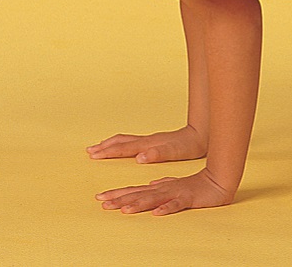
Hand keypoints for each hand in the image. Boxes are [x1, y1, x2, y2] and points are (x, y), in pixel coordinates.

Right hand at [86, 125, 206, 162]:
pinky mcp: (155, 142)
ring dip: (111, 143)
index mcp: (148, 145)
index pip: (123, 148)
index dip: (108, 152)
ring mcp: (150, 140)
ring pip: (126, 140)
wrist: (201, 134)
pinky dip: (122, 144)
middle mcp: (147, 141)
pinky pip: (133, 142)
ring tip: (100, 147)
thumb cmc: (189, 145)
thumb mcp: (175, 152)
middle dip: (105, 146)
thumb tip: (139, 157)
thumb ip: (157, 153)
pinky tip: (122, 147)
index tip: (93, 154)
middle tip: (90, 151)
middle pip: (121, 142)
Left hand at [96, 168, 233, 214]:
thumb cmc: (196, 185)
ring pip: (153, 199)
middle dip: (120, 199)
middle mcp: (163, 189)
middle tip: (103, 204)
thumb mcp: (175, 185)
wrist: (218, 181)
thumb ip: (162, 184)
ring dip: (138, 204)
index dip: (117, 194)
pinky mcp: (188, 199)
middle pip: (138, 194)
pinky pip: (176, 205)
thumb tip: (149, 184)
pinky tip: (157, 213)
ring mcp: (175, 193)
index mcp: (159, 187)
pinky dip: (166, 208)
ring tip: (124, 210)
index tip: (100, 197)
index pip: (134, 190)